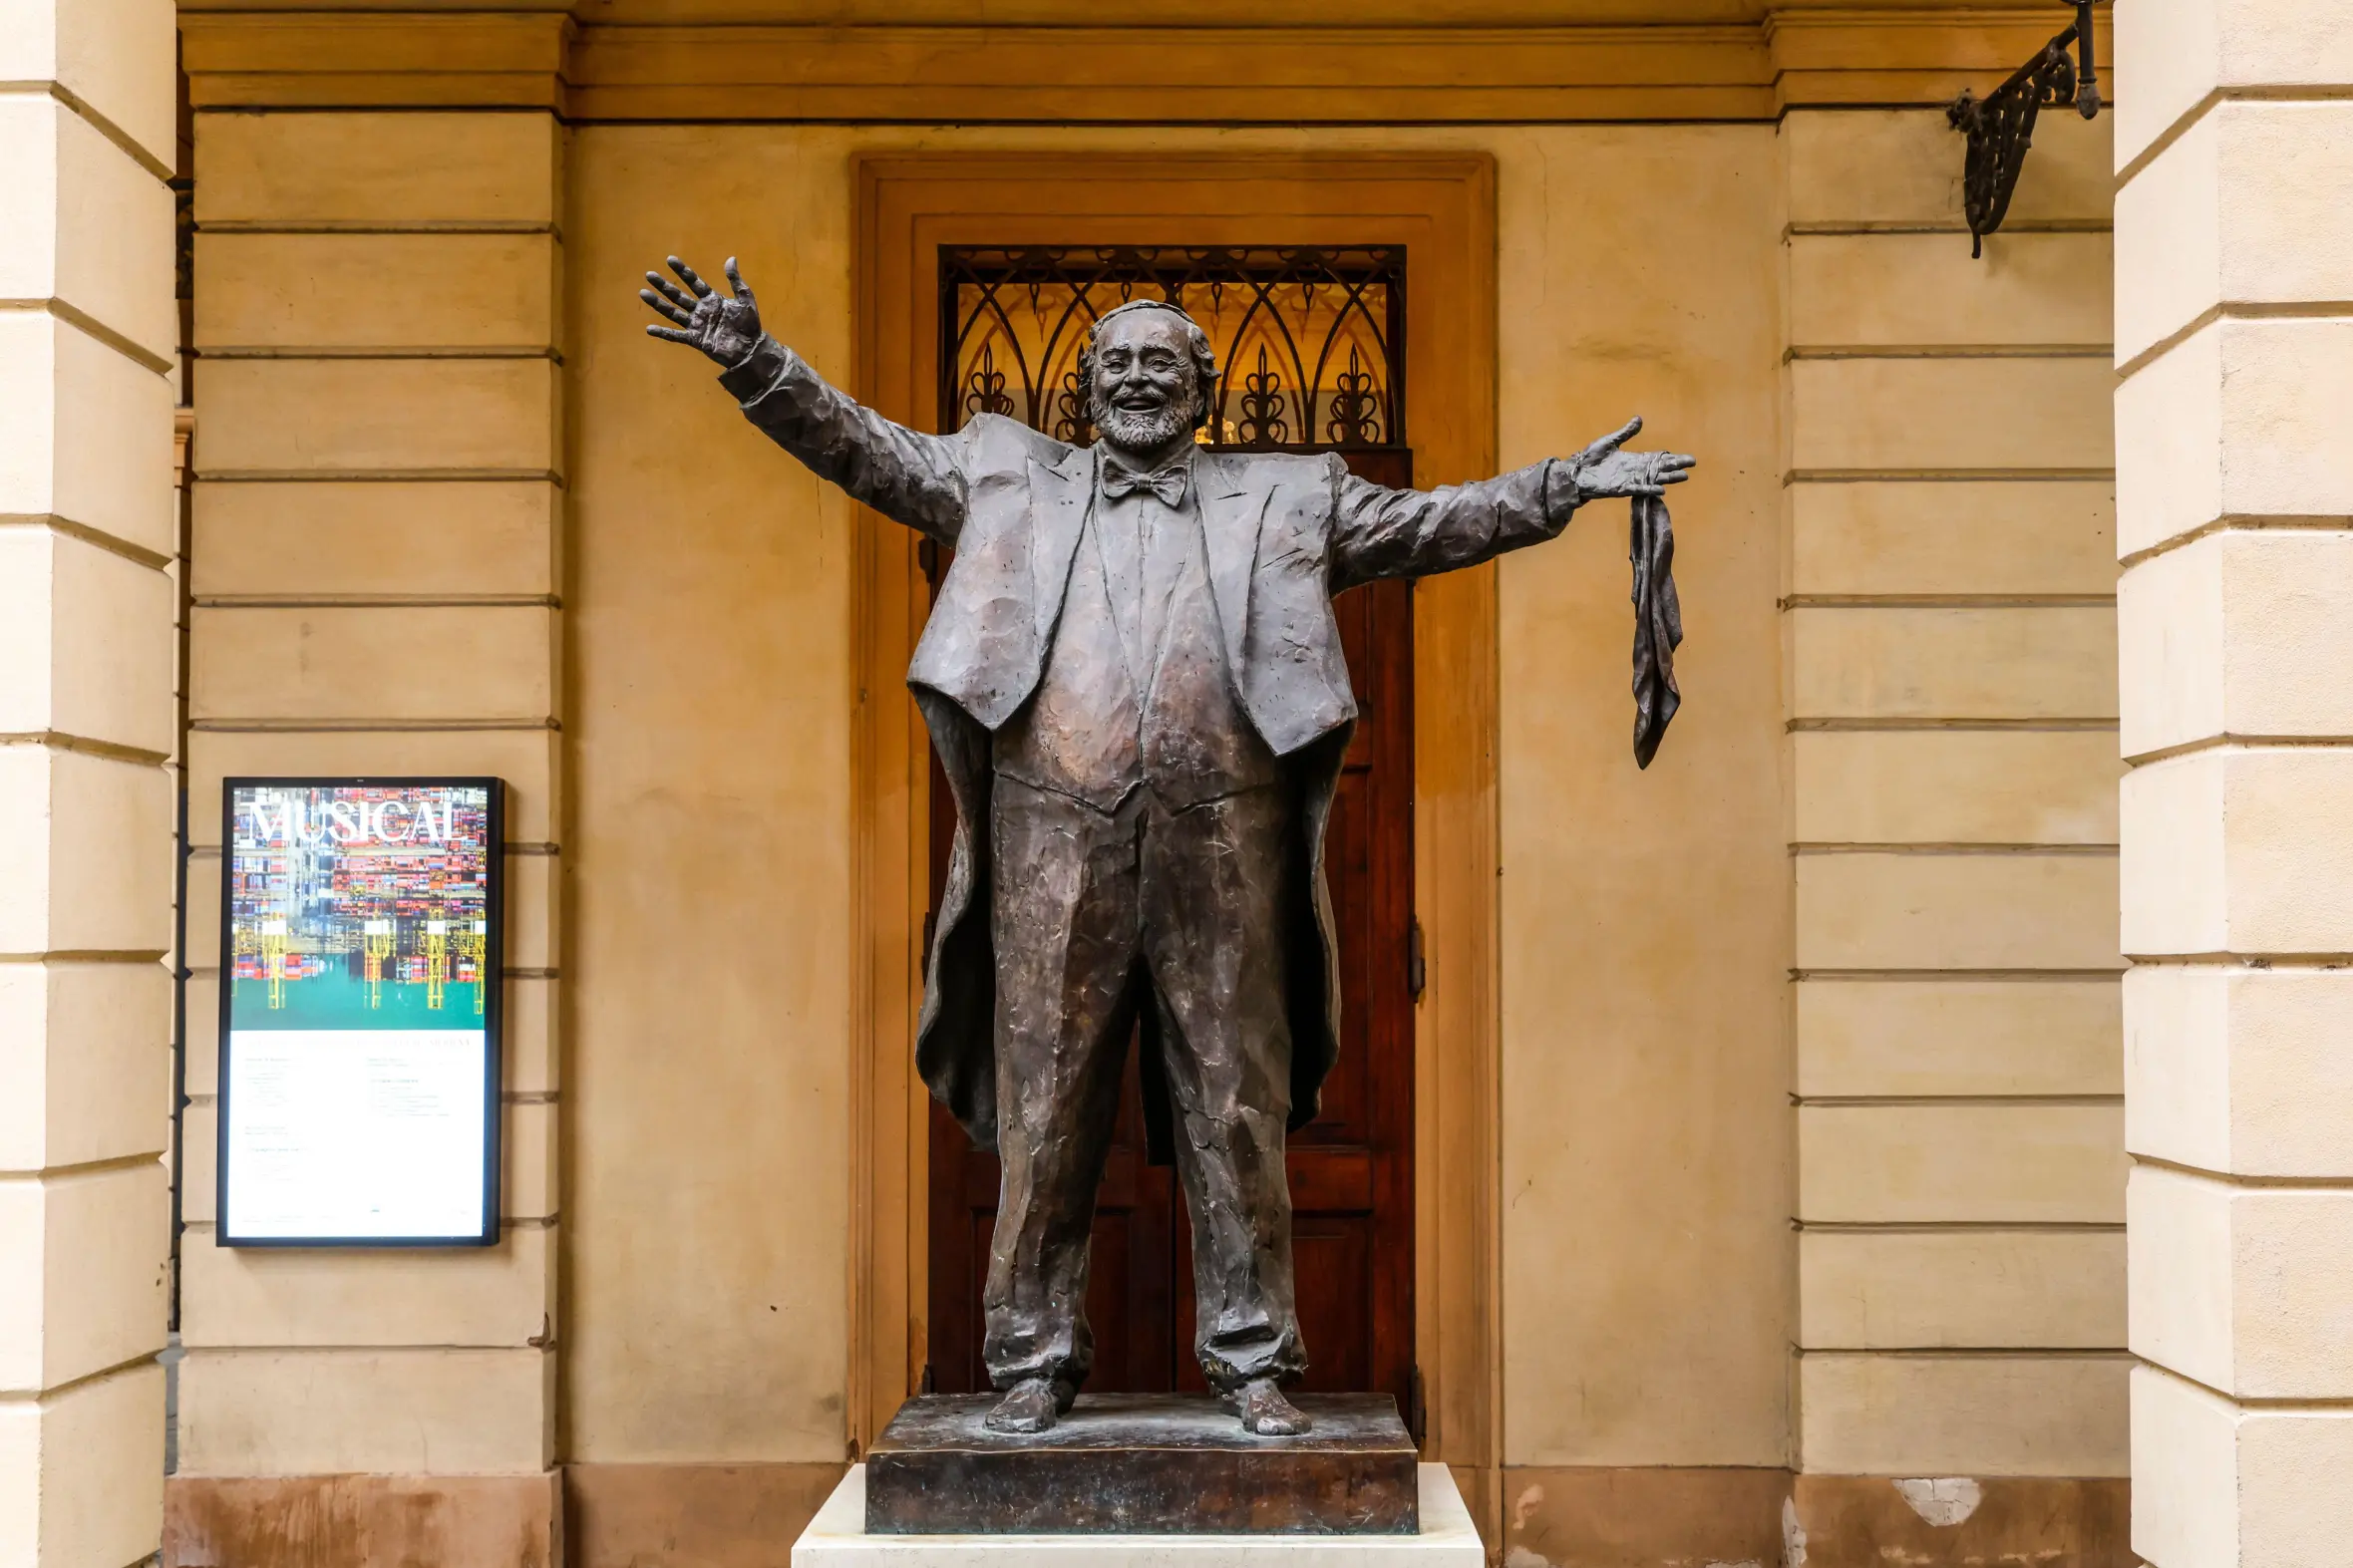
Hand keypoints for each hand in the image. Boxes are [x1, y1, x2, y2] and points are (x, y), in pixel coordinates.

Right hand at [641, 255, 762, 366]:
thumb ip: (736, 280)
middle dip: (664, 285)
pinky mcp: (695, 340)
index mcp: (712, 299)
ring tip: (643, 293)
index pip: (694, 282)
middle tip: (649, 274)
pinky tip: (649, 329)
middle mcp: (700, 310)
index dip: (683, 271)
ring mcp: (696, 325)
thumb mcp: (745, 299)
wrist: (751, 349)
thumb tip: (731, 258)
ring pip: (673, 312)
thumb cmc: (749, 324)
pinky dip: (663, 333)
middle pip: (678, 295)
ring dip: (658, 304)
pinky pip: (676, 336)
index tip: (670, 259)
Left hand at [1566, 417, 1695, 498]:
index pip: (1656, 459)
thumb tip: (1639, 419)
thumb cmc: (1590, 458)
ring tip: (1684, 476)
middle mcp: (1634, 471)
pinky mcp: (1620, 489)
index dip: (1670, 458)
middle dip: (1675, 466)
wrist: (1575, 472)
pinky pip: (1638, 489)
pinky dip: (1649, 489)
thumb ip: (1625, 433)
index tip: (1685, 458)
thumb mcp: (1609, 441)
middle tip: (1692, 464)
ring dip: (1668, 478)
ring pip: (1653, 479)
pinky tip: (1662, 489)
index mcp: (1633, 459)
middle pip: (1659, 468)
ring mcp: (1629, 480)